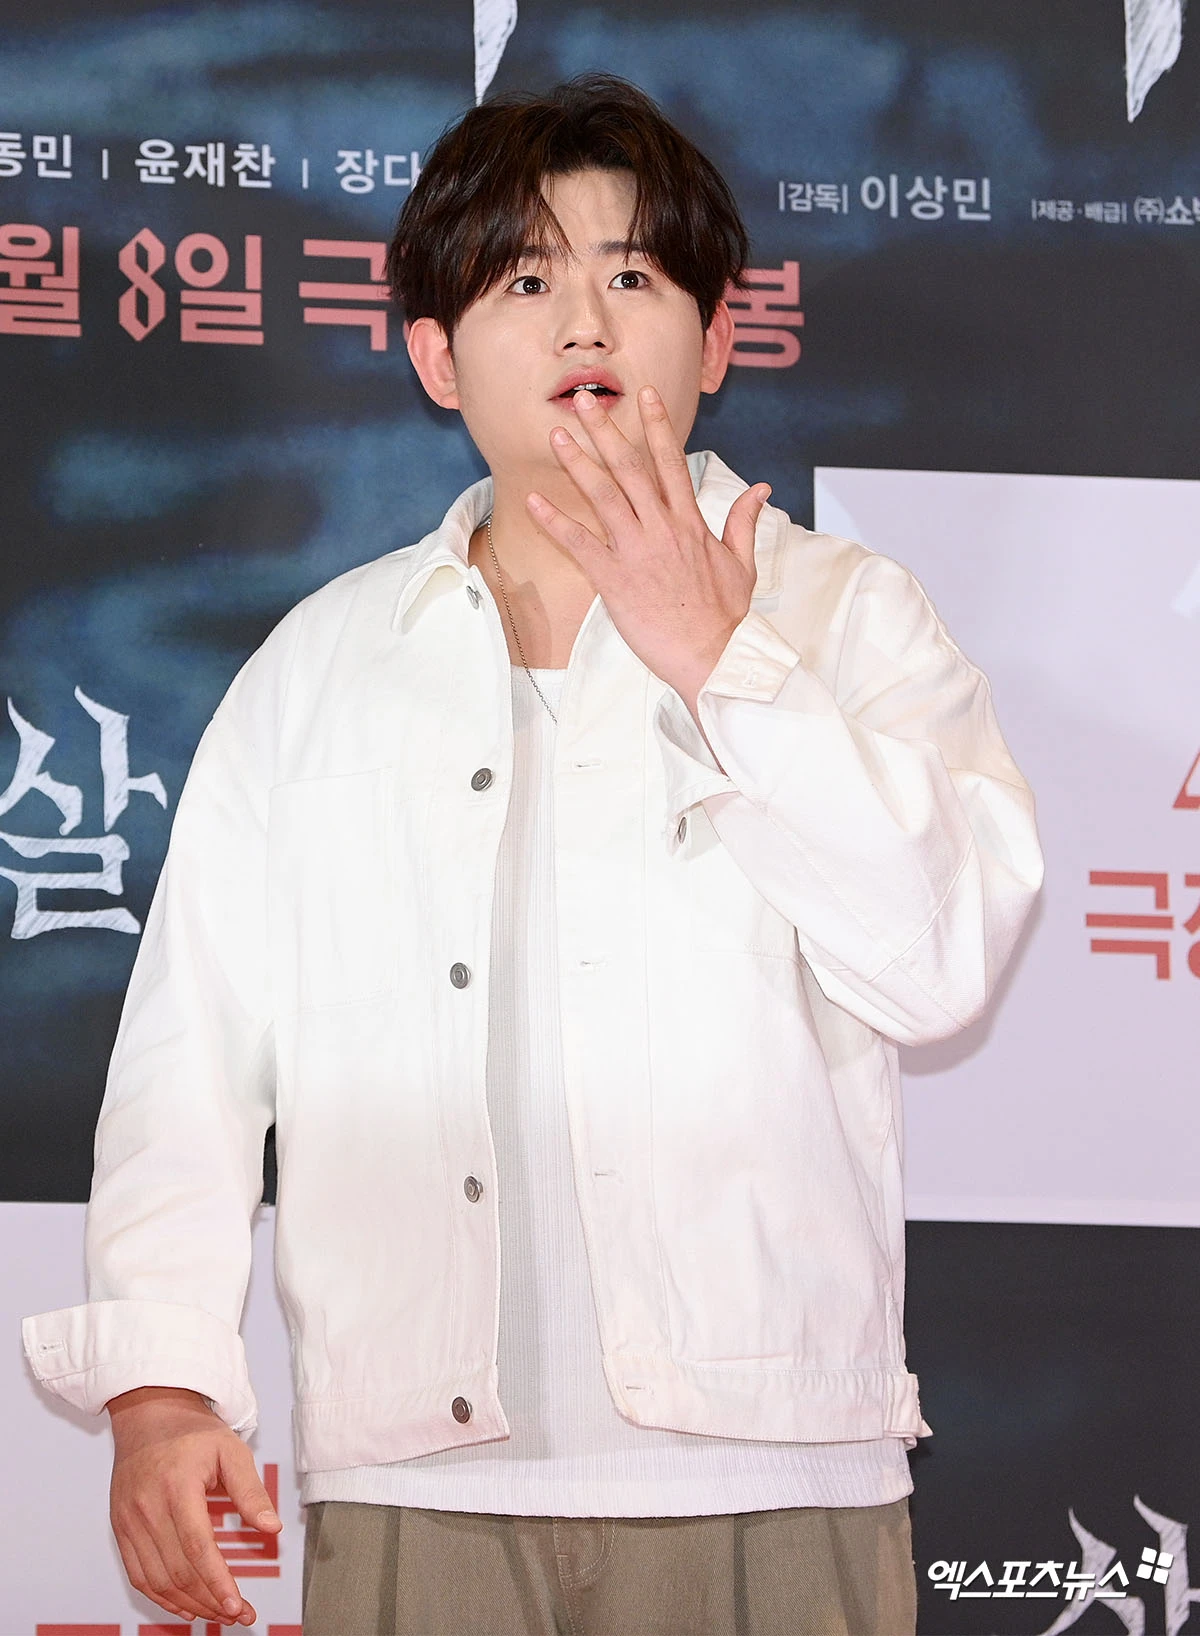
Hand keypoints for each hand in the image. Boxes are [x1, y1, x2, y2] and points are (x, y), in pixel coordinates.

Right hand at [108, 1386, 281, 1626]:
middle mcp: (147, 1507)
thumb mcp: (231, 1450)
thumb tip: (272, 1529)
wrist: (148, 1414)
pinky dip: (161, 1597)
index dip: (217, 1582)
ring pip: (156, 1580)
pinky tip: (186, 1605)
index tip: (237, 1605)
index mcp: (177, 1486)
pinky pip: (138, 1575)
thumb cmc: (191, 1432)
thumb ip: (251, 1492)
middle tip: (238, 1614)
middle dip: (210, 1600)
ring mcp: (129, 1520)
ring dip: (189, 1604)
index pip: (197, 1548)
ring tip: (217, 1613)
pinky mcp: (120, 1528)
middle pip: (178, 1571)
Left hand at [527, 384, 770, 716]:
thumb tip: (761, 490)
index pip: (671, 462)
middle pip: (630, 468)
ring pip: (603, 496)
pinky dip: (555, 522)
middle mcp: (661, 529)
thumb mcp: (742, 564)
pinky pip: (580, 544)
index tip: (644, 394)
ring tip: (556, 435)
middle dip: (606, 430)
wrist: (714, 656)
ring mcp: (637, 552)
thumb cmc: (726, 616)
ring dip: (577, 463)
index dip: (656, 425)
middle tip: (584, 400)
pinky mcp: (615, 580)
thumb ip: (744, 522)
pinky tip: (534, 501)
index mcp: (690, 523)